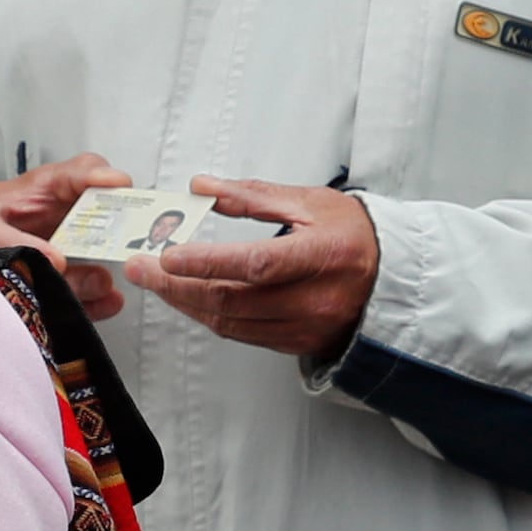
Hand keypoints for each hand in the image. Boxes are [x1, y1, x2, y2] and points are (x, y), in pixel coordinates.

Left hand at [0, 153, 131, 321]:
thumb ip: (12, 241)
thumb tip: (56, 260)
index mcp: (42, 190)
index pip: (79, 173)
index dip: (102, 176)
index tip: (120, 187)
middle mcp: (62, 216)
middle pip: (103, 214)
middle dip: (119, 226)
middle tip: (128, 240)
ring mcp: (67, 247)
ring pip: (98, 255)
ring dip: (105, 268)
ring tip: (102, 284)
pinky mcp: (65, 278)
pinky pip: (88, 286)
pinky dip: (99, 297)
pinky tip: (103, 302)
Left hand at [128, 177, 382, 363]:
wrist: (390, 276)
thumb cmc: (352, 234)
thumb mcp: (308, 202)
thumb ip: (252, 196)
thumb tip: (202, 187)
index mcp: (322, 256)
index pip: (256, 264)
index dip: (208, 262)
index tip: (168, 255)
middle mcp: (316, 299)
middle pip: (234, 300)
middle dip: (179, 286)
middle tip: (142, 268)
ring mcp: (306, 327)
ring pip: (232, 323)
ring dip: (188, 303)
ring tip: (157, 281)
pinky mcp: (297, 344)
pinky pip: (243, 334)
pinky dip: (210, 316)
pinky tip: (190, 297)